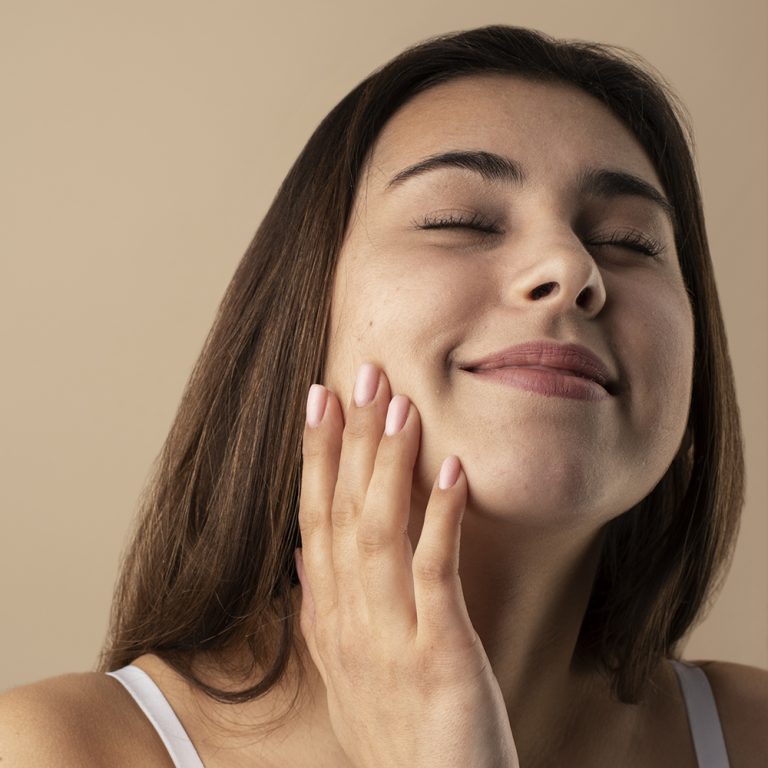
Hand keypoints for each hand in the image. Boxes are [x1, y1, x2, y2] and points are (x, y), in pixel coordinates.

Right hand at [296, 362, 518, 767]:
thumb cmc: (394, 733)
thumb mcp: (343, 669)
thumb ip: (322, 609)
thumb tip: (304, 555)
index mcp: (330, 618)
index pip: (313, 519)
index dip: (315, 457)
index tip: (319, 401)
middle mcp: (349, 620)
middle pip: (340, 512)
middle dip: (348, 439)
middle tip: (358, 374)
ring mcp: (389, 636)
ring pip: (378, 531)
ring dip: (387, 464)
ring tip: (399, 405)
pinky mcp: (439, 655)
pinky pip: (436, 574)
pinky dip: (440, 517)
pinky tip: (450, 469)